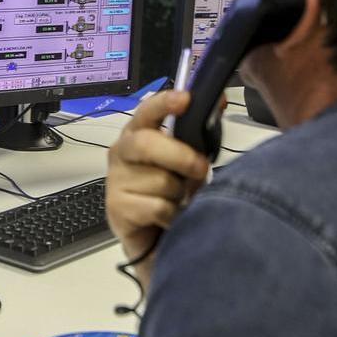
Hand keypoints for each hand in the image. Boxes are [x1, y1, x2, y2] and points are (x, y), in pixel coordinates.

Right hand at [106, 90, 209, 285]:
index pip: (147, 112)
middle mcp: (121, 152)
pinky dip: (173, 216)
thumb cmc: (169, 192)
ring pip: (160, 181)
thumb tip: (220, 103)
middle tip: (201, 170)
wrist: (153, 237)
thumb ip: (197, 136)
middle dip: (181, 156)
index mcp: (138, 134)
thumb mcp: (186, 162)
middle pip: (148, 143)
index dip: (164, 103)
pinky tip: (168, 219)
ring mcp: (116, 180)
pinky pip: (158, 208)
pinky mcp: (116, 208)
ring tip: (177, 202)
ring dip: (179, 195)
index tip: (185, 98)